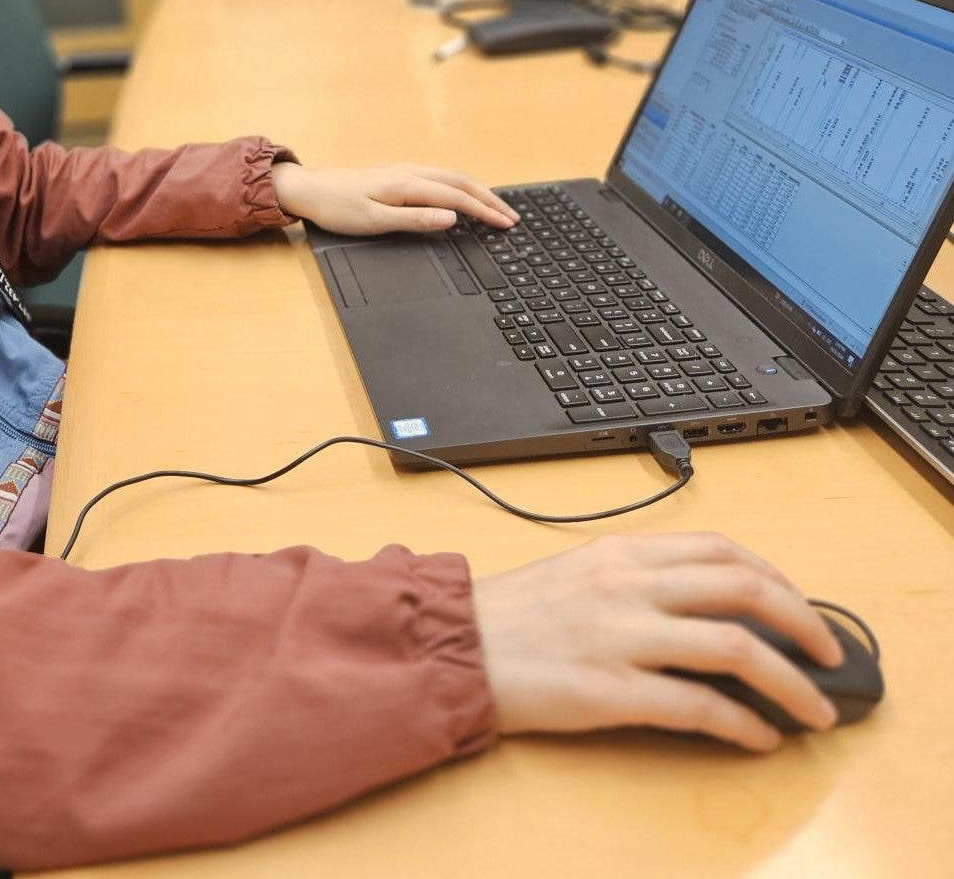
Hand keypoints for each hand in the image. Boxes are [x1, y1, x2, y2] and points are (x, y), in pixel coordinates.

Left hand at [271, 161, 516, 236]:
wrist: (308, 190)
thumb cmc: (336, 209)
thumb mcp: (374, 221)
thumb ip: (414, 219)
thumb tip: (451, 218)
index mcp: (407, 184)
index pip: (457, 197)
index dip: (485, 211)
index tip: (507, 224)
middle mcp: (409, 172)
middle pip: (461, 181)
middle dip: (490, 199)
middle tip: (513, 218)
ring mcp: (404, 170)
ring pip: (452, 176)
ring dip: (478, 191)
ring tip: (496, 208)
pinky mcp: (398, 174)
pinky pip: (440, 176)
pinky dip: (461, 186)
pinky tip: (464, 195)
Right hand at [471, 532, 844, 751]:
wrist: (457, 645)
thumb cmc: (517, 614)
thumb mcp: (582, 572)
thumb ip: (639, 578)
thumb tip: (708, 604)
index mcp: (622, 551)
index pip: (721, 550)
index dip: (777, 578)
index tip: (802, 606)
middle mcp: (628, 584)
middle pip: (742, 587)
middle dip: (803, 621)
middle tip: (829, 654)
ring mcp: (621, 636)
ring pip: (733, 645)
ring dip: (790, 681)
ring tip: (814, 708)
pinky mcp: (610, 689)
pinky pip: (697, 705)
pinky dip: (741, 723)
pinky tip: (760, 737)